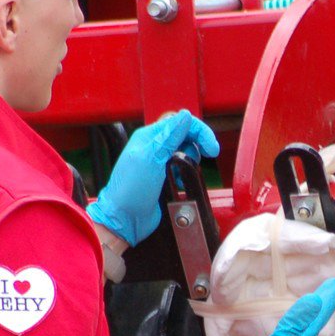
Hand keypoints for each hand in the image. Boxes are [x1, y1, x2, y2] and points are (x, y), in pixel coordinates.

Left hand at [87, 110, 218, 245]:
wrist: (123, 219)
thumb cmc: (129, 191)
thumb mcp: (151, 159)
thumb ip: (168, 137)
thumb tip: (185, 116)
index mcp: (149, 137)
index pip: (179, 122)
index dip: (199, 131)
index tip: (211, 147)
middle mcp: (154, 147)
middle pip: (185, 135)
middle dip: (198, 144)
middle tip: (209, 154)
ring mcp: (158, 162)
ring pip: (185, 151)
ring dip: (191, 160)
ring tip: (186, 172)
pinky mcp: (163, 176)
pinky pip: (181, 168)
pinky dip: (186, 173)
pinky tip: (181, 182)